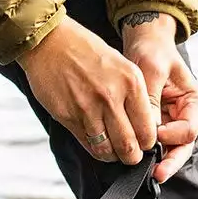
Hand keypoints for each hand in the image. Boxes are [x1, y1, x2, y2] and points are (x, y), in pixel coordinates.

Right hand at [17, 17, 155, 165]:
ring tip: (113, 151)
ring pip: (107, 150)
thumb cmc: (84, 50)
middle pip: (129, 146)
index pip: (148, 129)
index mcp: (131, 82)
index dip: (147, 142)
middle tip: (130, 155)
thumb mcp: (120, 64)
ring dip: (112, 155)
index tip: (144, 143)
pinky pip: (87, 143)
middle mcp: (112, 97)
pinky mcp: (68, 116)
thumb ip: (132, 94)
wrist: (49, 42)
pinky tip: (97, 143)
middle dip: (132, 156)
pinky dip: (94, 148)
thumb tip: (142, 123)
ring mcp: (88, 109)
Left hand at [118, 11, 197, 182]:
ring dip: (160, 162)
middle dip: (170, 161)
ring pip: (170, 150)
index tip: (155, 134)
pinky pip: (155, 145)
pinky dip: (148, 154)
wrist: (144, 45)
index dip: (173, 135)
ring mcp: (172, 123)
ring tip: (147, 175)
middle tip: (157, 174)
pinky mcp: (157, 126)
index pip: (189, 128)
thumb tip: (149, 128)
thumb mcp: (152, 69)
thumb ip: (152, 98)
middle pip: (183, 146)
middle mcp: (186, 116)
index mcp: (194, 101)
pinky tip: (137, 162)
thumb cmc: (152, 52)